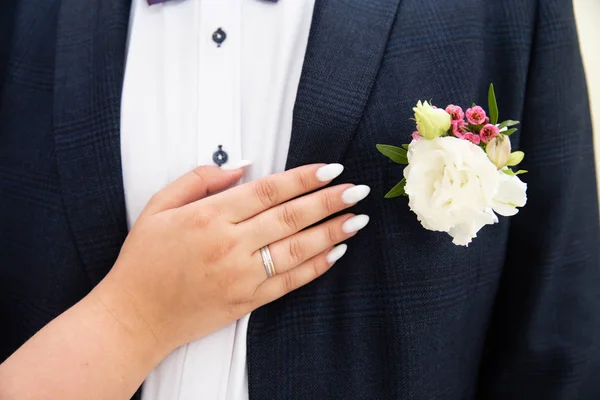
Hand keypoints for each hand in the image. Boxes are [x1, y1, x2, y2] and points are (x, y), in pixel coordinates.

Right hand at [94, 163, 369, 354]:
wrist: (134, 316)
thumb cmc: (144, 260)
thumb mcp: (159, 207)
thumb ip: (199, 180)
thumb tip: (241, 165)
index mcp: (208, 217)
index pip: (268, 191)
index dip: (303, 178)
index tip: (331, 169)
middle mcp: (230, 245)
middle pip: (290, 217)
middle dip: (329, 201)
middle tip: (357, 190)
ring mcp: (241, 276)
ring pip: (297, 249)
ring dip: (331, 232)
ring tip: (357, 219)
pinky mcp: (247, 301)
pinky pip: (290, 282)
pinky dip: (316, 267)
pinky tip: (336, 252)